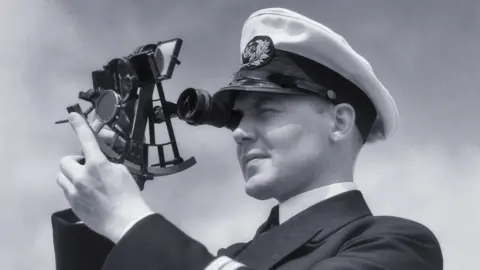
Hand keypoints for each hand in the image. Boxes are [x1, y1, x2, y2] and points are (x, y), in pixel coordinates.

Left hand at [56, 112, 152, 242]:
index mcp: (97, 165)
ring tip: (84, 182)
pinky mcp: (72, 204)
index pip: (86, 140)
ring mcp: (75, 191)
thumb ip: (106, 164)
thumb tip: (97, 163)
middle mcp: (82, 176)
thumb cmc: (128, 194)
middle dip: (74, 162)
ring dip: (70, 176)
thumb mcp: (121, 172)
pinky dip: (73, 189)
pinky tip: (87, 196)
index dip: (79, 126)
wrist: (126, 220)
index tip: (72, 116)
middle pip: (65, 161)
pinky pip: (66, 191)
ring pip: (61, 177)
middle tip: (85, 168)